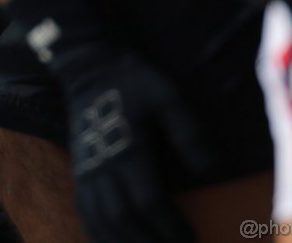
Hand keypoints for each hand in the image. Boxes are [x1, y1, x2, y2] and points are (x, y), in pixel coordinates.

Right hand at [5, 0, 208, 242]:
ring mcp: (86, 170)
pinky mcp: (79, 171)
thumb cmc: (133, 80)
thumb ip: (188, 131)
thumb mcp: (167, 95)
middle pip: (122, 219)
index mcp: (126, 148)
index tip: (191, 236)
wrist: (90, 67)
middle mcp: (102, 165)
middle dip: (148, 241)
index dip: (169, 225)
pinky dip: (99, 234)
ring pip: (100, 221)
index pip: (147, 200)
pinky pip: (85, 212)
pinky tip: (114, 242)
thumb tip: (213, 168)